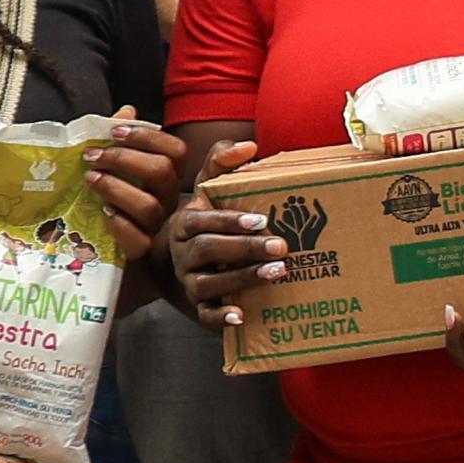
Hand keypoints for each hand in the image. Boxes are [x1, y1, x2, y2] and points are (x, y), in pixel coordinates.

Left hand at [87, 111, 195, 265]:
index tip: (114, 132)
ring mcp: (156, 226)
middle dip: (125, 159)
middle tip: (92, 156)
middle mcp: (167, 199)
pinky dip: (119, 224)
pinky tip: (102, 213)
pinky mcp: (141, 251)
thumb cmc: (112, 199)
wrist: (105, 250)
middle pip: (163, 172)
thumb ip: (122, 140)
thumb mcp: (115, 167)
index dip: (148, 137)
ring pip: (149, 205)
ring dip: (116, 188)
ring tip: (91, 179)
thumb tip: (127, 110)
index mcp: (166, 176)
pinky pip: (138, 239)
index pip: (175, 150)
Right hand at [170, 141, 289, 323]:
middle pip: (208, 250)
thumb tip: (249, 146)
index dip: (230, 220)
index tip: (261, 219)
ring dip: (242, 279)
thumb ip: (223, 161)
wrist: (182, 259)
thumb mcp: (211, 186)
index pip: (203, 220)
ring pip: (208, 283)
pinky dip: (221, 317)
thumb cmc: (209, 218)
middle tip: (280, 246)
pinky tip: (241, 315)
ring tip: (276, 273)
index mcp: (187, 223)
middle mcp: (184, 252)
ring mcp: (189, 280)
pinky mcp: (198, 306)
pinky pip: (205, 314)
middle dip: (244, 248)